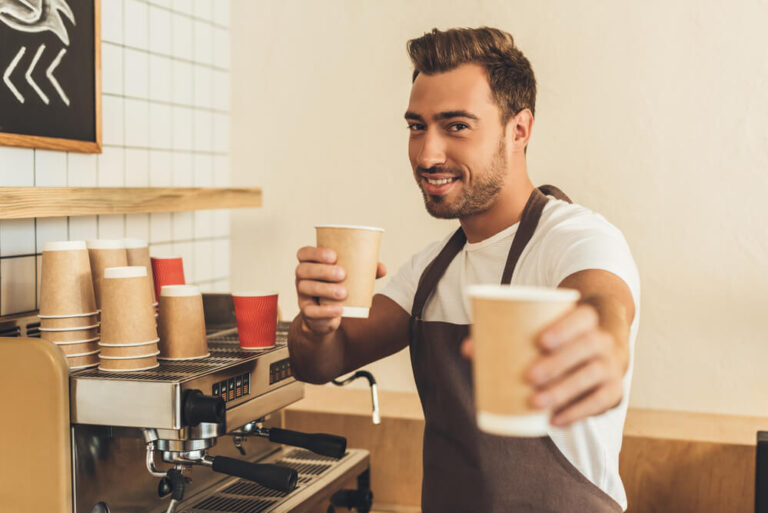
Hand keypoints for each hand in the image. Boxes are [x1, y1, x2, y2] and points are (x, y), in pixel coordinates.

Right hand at [295, 246, 385, 336]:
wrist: (329, 316)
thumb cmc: (339, 287)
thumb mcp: (351, 277)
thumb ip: (366, 270)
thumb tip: (382, 268)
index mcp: (311, 263)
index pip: (304, 253)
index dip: (315, 253)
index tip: (333, 256)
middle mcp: (302, 277)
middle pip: (303, 270)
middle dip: (322, 270)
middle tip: (343, 274)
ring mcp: (302, 295)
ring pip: (305, 288)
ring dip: (325, 289)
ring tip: (343, 292)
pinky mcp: (307, 312)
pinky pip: (310, 311)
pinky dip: (325, 311)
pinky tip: (339, 310)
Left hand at [461, 304, 623, 426]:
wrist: (600, 352)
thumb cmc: (558, 341)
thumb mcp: (541, 331)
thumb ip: (505, 336)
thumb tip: (467, 349)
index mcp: (586, 320)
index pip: (582, 318)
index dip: (564, 328)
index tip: (540, 341)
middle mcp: (604, 341)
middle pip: (586, 348)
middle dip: (558, 363)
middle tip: (529, 377)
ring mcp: (612, 368)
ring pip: (593, 377)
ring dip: (564, 390)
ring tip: (536, 402)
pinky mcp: (613, 392)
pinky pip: (599, 403)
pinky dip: (578, 412)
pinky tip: (555, 420)